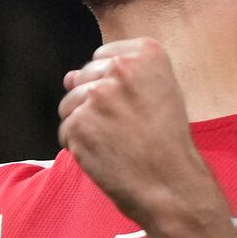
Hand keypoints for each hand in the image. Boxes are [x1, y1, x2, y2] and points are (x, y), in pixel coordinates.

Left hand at [58, 38, 210, 225]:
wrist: (172, 185)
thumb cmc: (168, 143)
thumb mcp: (157, 96)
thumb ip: (116, 78)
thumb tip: (69, 76)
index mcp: (147, 52)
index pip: (102, 58)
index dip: (112, 86)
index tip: (133, 106)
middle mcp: (121, 68)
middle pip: (83, 79)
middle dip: (95, 105)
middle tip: (126, 130)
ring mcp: (97, 95)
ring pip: (69, 104)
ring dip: (84, 126)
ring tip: (115, 142)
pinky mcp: (79, 121)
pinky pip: (65, 131)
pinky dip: (78, 147)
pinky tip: (104, 156)